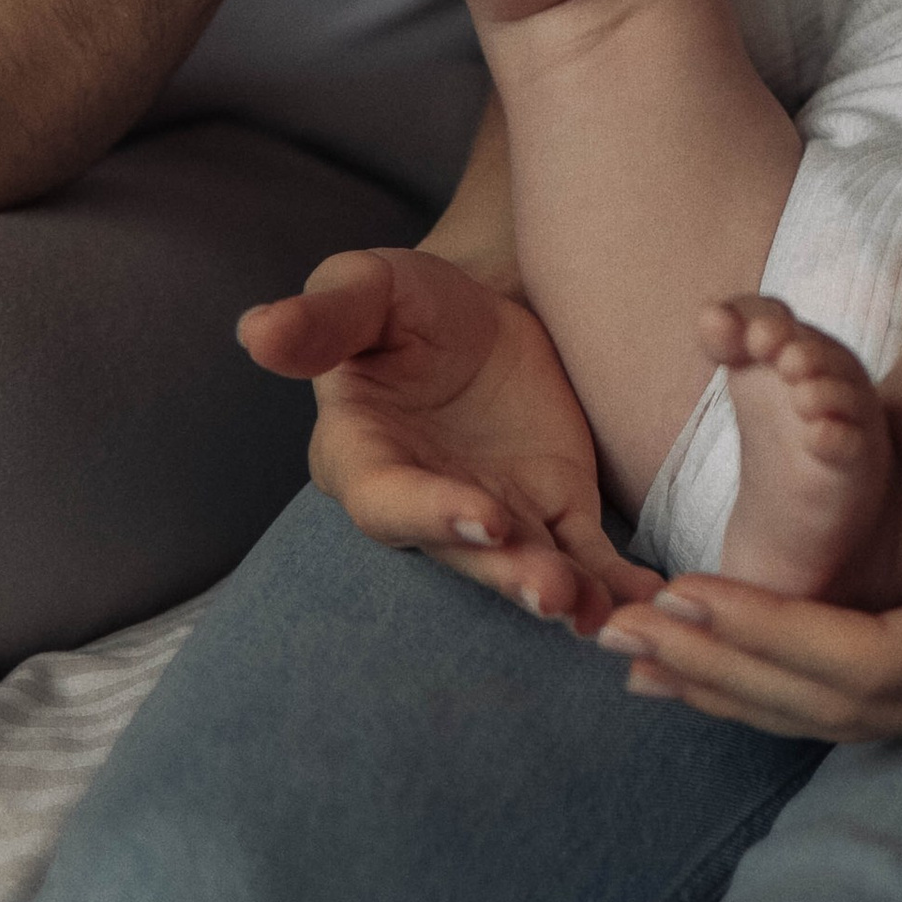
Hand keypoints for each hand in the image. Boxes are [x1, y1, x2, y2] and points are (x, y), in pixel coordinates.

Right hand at [240, 244, 657, 634]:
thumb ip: (320, 318)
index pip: (388, 499)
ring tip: (599, 613)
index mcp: (364, 454)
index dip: (432, 512)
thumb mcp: (362, 289)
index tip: (485, 517)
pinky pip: (584, 558)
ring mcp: (496, 512)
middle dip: (507, 575)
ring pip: (525, 565)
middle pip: (462, 551)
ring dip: (560, 593)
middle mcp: (428, 500)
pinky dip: (612, 583)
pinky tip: (646, 599)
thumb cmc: (400, 303)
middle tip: (553, 593)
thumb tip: (255, 331)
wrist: (477, 307)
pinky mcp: (554, 510)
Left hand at [594, 441, 901, 740]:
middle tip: (618, 639)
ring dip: (747, 690)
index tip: (682, 606)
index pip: (872, 661)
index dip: (771, 638)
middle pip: (839, 706)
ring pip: (850, 714)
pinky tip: (747, 668)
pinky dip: (799, 685)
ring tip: (647, 665)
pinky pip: (879, 700)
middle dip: (727, 673)